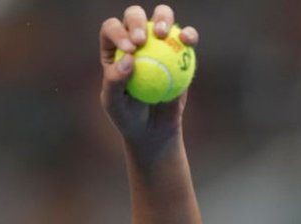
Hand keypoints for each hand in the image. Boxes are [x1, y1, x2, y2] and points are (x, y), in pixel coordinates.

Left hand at [100, 5, 198, 145]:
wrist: (153, 129)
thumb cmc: (128, 116)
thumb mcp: (114, 104)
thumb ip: (114, 82)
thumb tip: (128, 58)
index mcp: (113, 48)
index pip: (111, 29)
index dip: (118, 32)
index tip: (130, 49)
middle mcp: (134, 40)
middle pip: (134, 16)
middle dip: (137, 20)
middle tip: (142, 40)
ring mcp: (158, 43)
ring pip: (161, 17)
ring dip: (163, 17)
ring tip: (163, 33)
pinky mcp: (179, 51)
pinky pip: (185, 38)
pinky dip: (188, 35)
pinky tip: (187, 40)